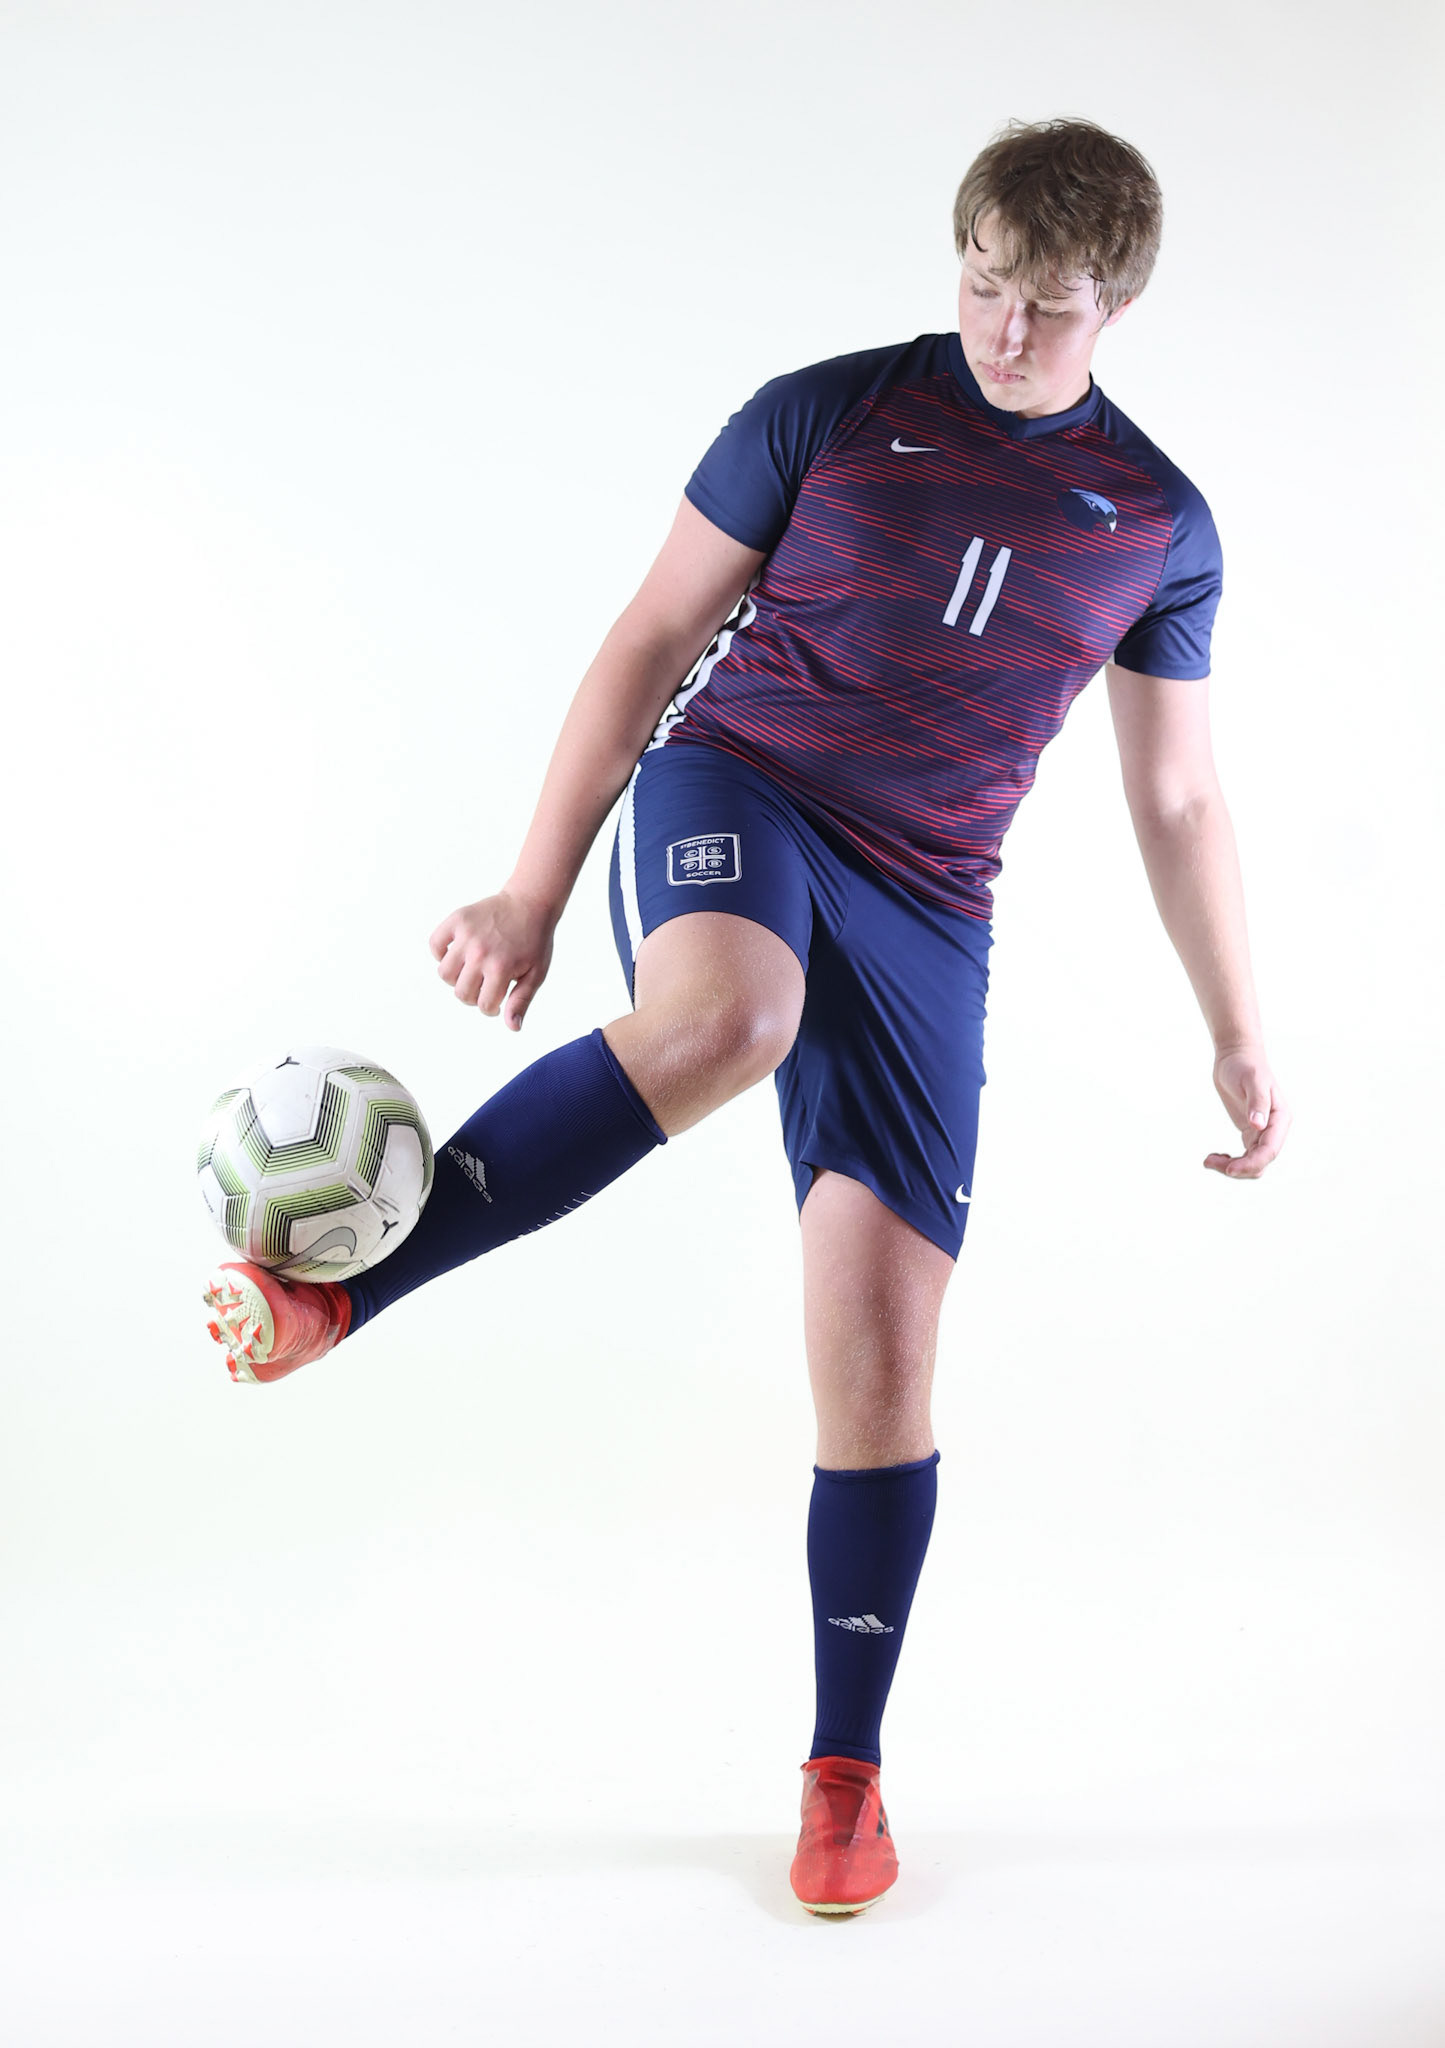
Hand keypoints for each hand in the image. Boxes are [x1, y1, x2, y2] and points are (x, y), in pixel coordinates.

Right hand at [429, 890, 556, 1030]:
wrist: (530, 903)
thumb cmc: (535, 942)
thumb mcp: (536, 973)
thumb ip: (521, 1001)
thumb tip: (512, 1027)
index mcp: (501, 968)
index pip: (483, 1005)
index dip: (490, 1007)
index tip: (497, 997)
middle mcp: (480, 953)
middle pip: (461, 992)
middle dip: (473, 995)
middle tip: (485, 984)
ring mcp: (466, 935)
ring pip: (444, 973)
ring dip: (455, 978)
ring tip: (470, 970)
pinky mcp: (458, 920)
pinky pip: (435, 944)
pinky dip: (440, 952)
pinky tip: (457, 954)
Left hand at [1204, 1044, 1290, 1178]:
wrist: (1236, 1056)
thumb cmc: (1245, 1065)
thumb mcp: (1251, 1080)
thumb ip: (1257, 1102)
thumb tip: (1259, 1126)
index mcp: (1280, 1118)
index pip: (1270, 1150)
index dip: (1251, 1163)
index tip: (1230, 1169)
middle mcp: (1274, 1128)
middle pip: (1261, 1161)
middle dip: (1239, 1168)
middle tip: (1210, 1162)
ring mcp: (1262, 1132)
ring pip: (1252, 1162)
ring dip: (1233, 1167)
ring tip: (1209, 1160)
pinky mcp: (1250, 1132)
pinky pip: (1244, 1156)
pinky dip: (1230, 1161)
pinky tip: (1214, 1156)